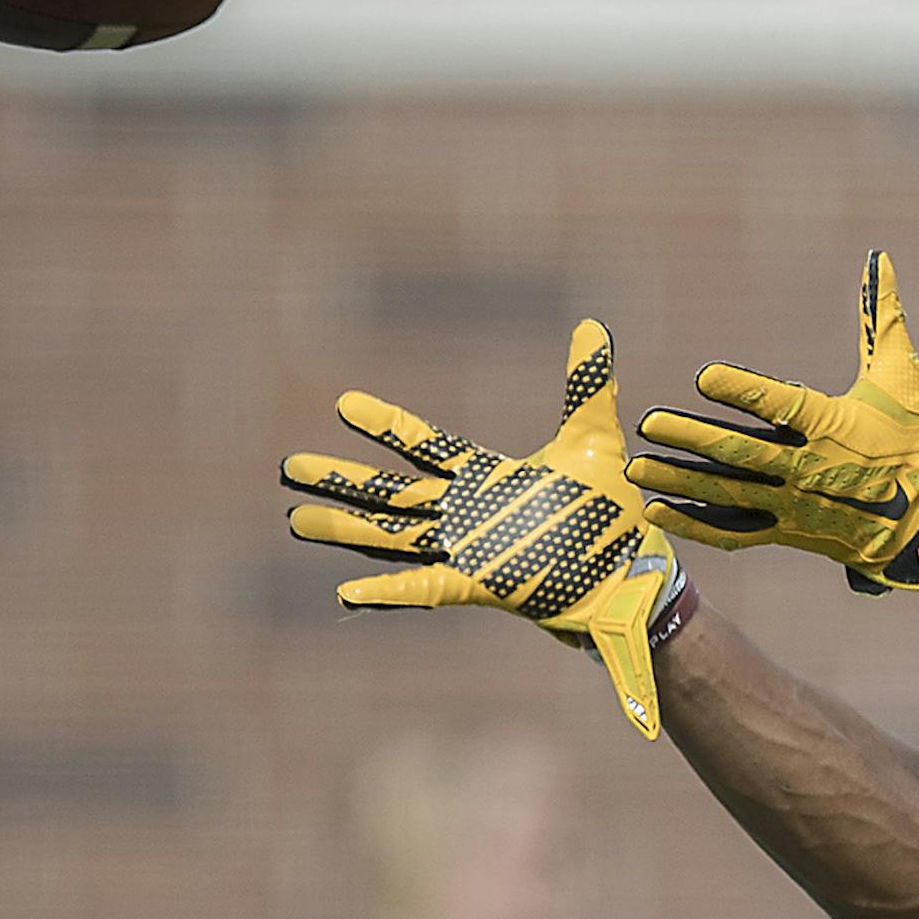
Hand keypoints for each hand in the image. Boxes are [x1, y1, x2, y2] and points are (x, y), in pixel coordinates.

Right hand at [283, 320, 678, 738]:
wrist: (629, 572)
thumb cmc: (609, 511)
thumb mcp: (595, 440)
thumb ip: (588, 385)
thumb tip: (594, 326)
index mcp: (487, 476)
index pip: (426, 445)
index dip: (386, 425)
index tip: (344, 403)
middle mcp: (467, 512)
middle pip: (391, 491)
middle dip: (341, 478)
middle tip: (289, 465)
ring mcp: (468, 550)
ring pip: (393, 536)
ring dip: (346, 529)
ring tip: (296, 519)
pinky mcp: (481, 585)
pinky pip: (424, 588)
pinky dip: (387, 590)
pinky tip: (345, 592)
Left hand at [627, 251, 918, 590]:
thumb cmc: (914, 437)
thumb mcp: (900, 374)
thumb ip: (882, 316)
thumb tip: (881, 258)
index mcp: (834, 424)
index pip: (781, 404)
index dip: (742, 392)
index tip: (704, 378)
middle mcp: (810, 467)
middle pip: (741, 453)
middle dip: (692, 439)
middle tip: (649, 424)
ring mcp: (796, 503)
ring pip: (729, 493)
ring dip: (681, 480)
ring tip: (637, 468)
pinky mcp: (789, 531)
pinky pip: (736, 531)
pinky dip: (697, 524)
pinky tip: (660, 511)